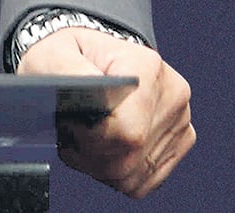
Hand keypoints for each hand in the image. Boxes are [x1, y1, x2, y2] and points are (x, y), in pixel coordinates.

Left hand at [17, 26, 194, 198]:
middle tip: (71, 134)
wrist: (89, 55)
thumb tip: (82, 98)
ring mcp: (179, 119)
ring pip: (135, 175)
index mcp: (146, 68)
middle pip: (130, 159)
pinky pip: (143, 181)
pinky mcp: (180, 141)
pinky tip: (102, 149)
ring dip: (100, 167)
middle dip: (91, 156)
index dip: (91, 140)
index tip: (70, 126)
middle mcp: (172, 94)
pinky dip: (116, 174)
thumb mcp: (55, 53)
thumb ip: (67, 73)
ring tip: (84, 139)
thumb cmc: (70, 53)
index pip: (128, 132)